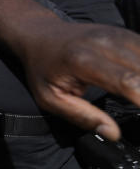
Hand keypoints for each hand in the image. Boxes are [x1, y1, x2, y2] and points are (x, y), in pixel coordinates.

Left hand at [19, 19, 139, 140]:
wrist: (40, 34)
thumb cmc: (43, 68)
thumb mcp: (50, 97)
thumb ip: (82, 116)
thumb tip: (113, 134)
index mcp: (83, 60)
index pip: (127, 82)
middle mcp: (104, 43)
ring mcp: (118, 35)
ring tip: (139, 102)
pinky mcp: (125, 34)